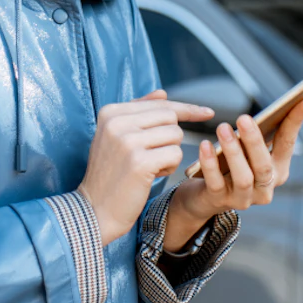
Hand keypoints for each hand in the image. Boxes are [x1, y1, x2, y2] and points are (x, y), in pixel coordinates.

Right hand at [78, 89, 214, 244]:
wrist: (94, 209)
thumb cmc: (110, 174)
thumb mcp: (116, 137)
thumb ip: (139, 112)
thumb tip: (163, 92)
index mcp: (111, 112)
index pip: (160, 104)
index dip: (186, 109)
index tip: (207, 112)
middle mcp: (117, 122)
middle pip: (170, 118)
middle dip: (172, 138)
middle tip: (155, 156)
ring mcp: (127, 141)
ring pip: (175, 135)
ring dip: (170, 154)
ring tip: (149, 167)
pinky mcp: (140, 162)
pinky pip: (175, 154)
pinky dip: (169, 167)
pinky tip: (151, 176)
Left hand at [176, 98, 302, 220]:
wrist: (204, 196)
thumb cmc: (230, 165)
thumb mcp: (246, 151)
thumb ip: (257, 135)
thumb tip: (273, 106)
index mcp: (277, 171)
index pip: (287, 144)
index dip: (295, 123)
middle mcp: (264, 188)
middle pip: (264, 165)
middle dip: (254, 141)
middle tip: (244, 118)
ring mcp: (243, 198)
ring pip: (243, 177)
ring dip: (233, 151)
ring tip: (222, 128)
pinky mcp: (219, 201)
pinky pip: (216, 183)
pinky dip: (210, 164)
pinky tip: (205, 145)